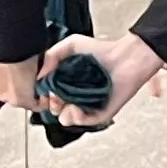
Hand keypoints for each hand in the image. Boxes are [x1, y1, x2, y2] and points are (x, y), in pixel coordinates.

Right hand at [0, 54, 42, 110]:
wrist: (10, 43)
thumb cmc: (28, 56)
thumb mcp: (44, 72)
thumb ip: (41, 83)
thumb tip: (41, 83)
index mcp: (23, 100)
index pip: (34, 106)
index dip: (41, 100)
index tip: (43, 94)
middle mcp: (6, 98)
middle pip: (17, 100)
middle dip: (23, 94)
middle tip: (28, 81)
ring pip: (2, 93)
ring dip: (7, 88)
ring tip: (13, 75)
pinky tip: (1, 70)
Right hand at [40, 30, 165, 124]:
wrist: (127, 56)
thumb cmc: (102, 50)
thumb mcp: (71, 45)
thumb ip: (50, 56)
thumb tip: (39, 76)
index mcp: (66, 82)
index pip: (48, 96)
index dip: (43, 96)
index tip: (42, 92)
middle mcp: (76, 95)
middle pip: (56, 110)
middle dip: (52, 106)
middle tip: (55, 98)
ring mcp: (88, 105)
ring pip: (68, 119)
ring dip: (63, 113)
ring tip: (67, 103)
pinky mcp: (102, 113)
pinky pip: (85, 122)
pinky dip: (78, 118)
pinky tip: (77, 108)